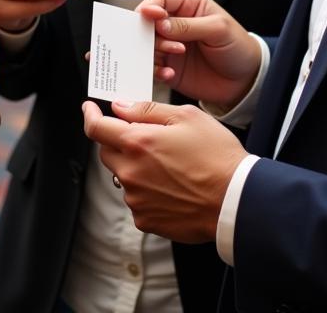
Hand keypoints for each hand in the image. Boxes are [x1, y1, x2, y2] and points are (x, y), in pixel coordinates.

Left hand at [82, 99, 245, 242]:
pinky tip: (171, 186)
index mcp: (137, 143)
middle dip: (119, 141)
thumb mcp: (187, 117)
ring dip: (134, 167)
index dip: (89, 115)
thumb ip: (147, 110)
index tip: (89, 109)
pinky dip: (146, 190)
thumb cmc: (217, 156)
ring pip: (122, 176)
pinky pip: (136, 199)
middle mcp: (130, 173)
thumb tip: (120, 107)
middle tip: (146, 138)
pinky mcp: (146, 220)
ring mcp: (136, 199)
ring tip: (169, 166)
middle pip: (107, 152)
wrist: (237, 202)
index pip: (96, 128)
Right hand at [136, 0, 259, 108]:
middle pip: (147, 22)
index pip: (160, 0)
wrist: (246, 81)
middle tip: (161, 41)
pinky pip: (152, 67)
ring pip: (147, 45)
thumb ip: (188, 25)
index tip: (148, 15)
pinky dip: (156, 70)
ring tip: (175, 55)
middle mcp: (175, 24)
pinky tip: (169, 74)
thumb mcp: (218, 29)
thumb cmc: (237, 46)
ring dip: (154, 51)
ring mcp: (170, 46)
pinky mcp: (169, 67)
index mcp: (188, 5)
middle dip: (148, 31)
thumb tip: (159, 23)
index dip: (150, 6)